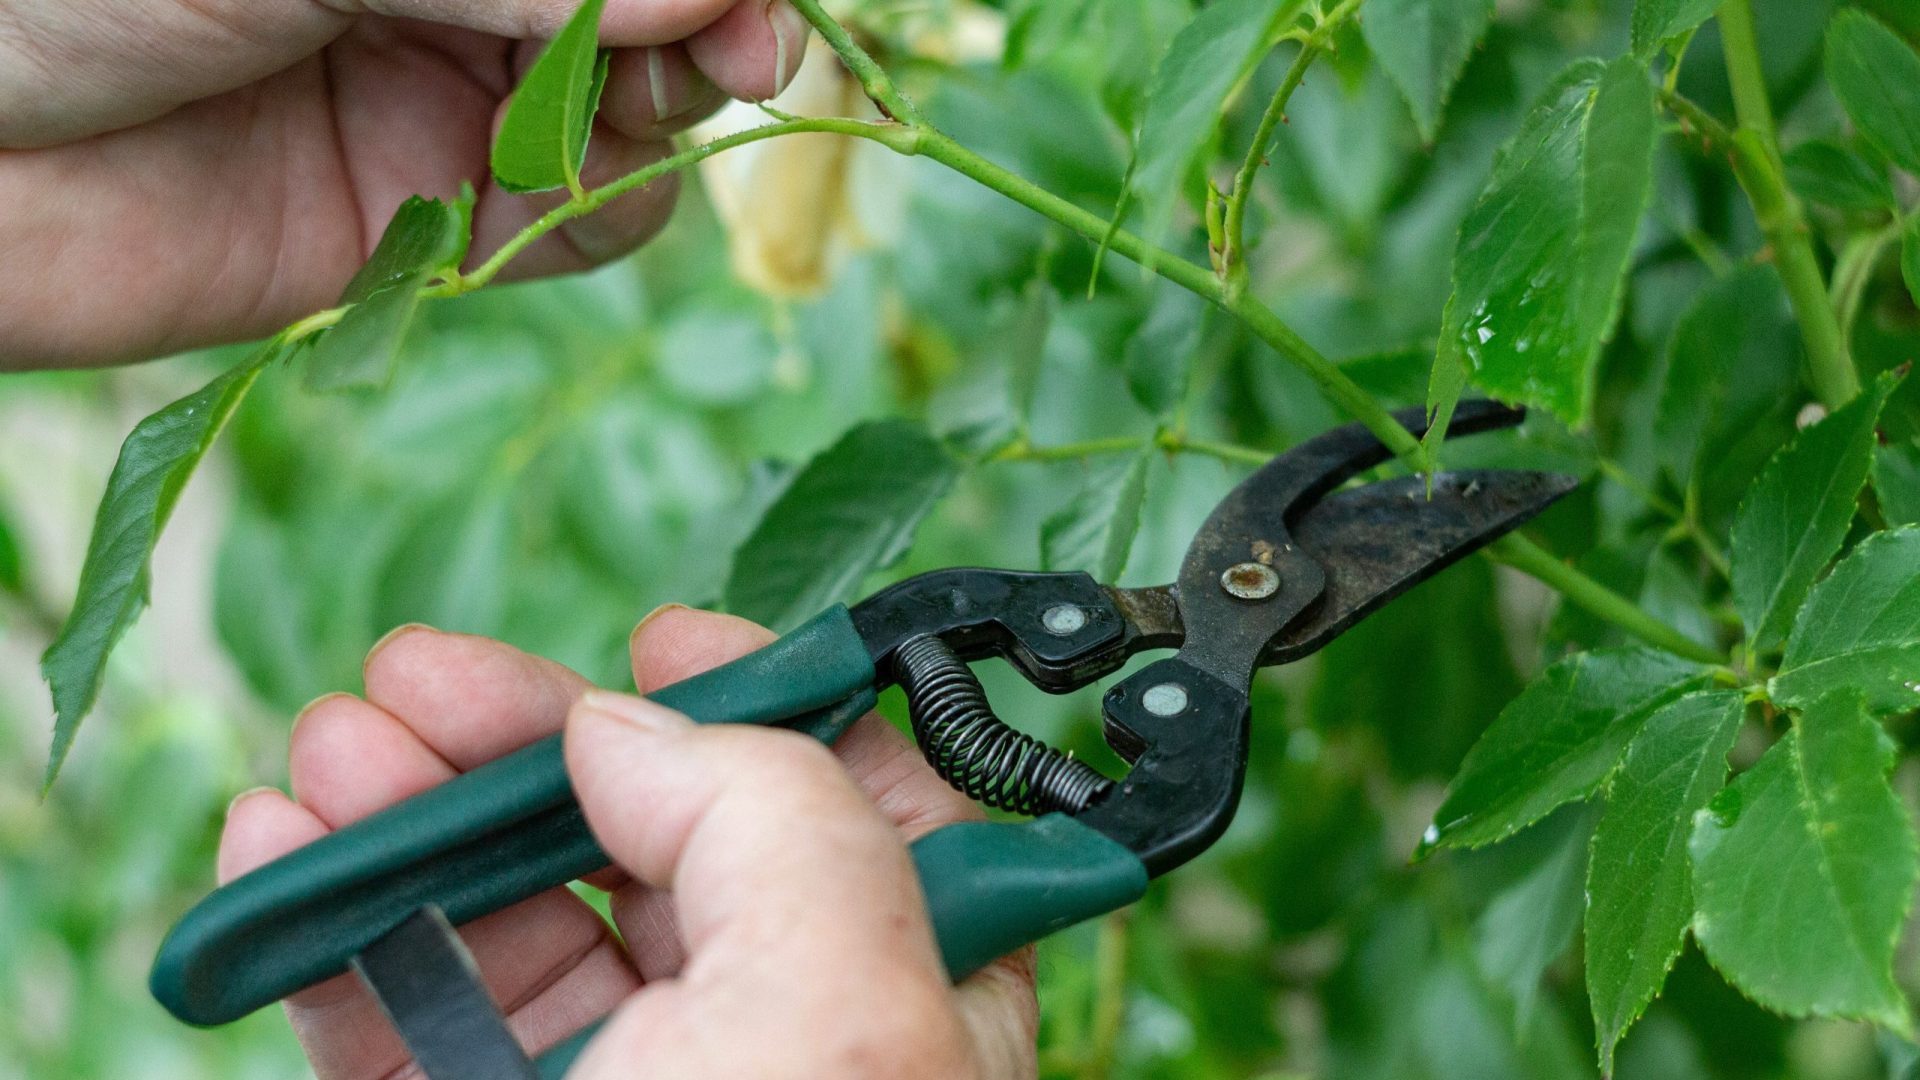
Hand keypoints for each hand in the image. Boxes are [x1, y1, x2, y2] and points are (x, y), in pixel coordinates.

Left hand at [0, 0, 806, 368]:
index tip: (749, 6)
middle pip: (651, 14)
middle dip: (707, 33)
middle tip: (734, 62)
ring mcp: (446, 96)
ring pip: (631, 114)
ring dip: (658, 122)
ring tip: (621, 127)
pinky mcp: (428, 223)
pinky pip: (571, 225)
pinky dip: (599, 215)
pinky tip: (555, 201)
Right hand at [216, 606, 1038, 1077]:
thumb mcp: (834, 1016)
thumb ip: (774, 819)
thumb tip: (639, 722)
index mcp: (907, 999)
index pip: (862, 809)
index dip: (770, 706)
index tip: (669, 640)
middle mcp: (771, 1041)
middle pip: (661, 842)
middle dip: (537, 741)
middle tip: (428, 677)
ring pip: (518, 918)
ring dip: (412, 816)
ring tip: (334, 745)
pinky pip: (405, 1019)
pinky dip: (335, 932)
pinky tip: (283, 853)